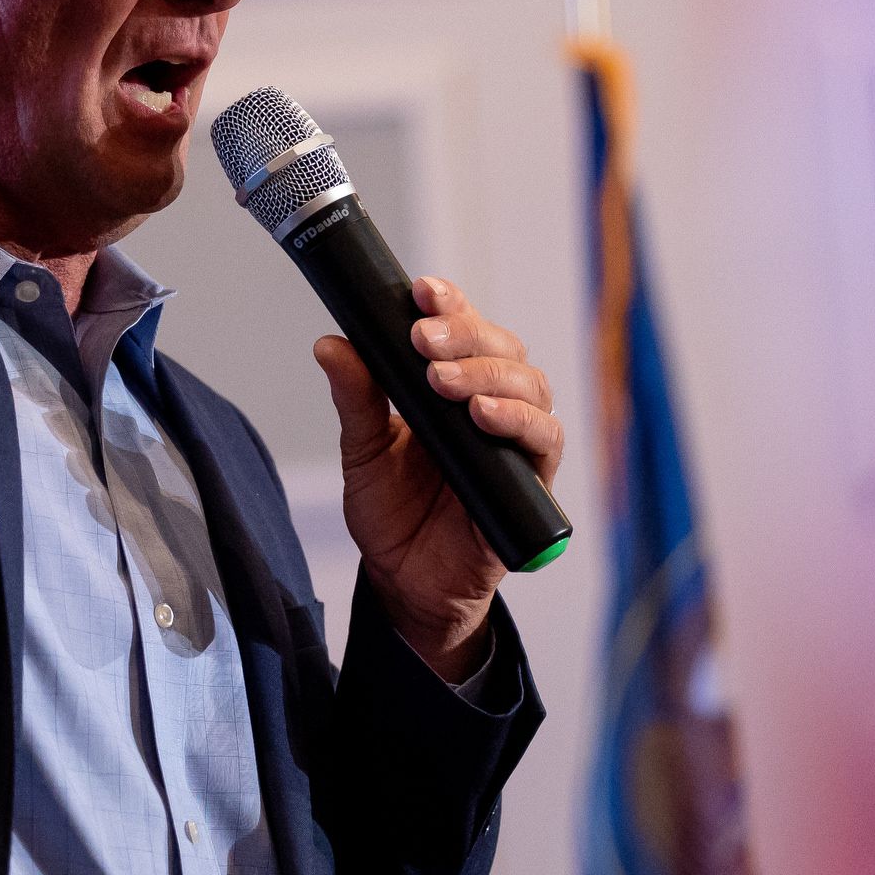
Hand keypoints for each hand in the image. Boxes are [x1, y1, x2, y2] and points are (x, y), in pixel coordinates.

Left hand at [315, 277, 562, 681]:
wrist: (406, 583)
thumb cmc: (391, 514)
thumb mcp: (361, 452)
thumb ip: (356, 399)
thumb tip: (330, 344)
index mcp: (453, 386)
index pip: (465, 329)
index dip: (451, 305)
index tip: (422, 291)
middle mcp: (492, 405)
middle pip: (503, 348)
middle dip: (466, 335)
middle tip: (424, 340)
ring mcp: (516, 443)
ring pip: (531, 385)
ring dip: (489, 375)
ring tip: (443, 381)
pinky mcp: (532, 483)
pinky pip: (544, 440)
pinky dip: (518, 422)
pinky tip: (482, 415)